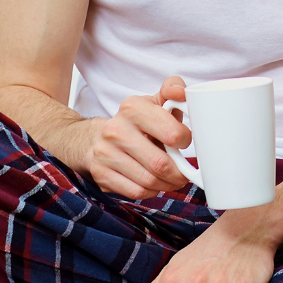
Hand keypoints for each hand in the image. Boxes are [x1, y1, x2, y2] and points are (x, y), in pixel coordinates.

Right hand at [74, 76, 192, 198]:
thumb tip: (181, 92)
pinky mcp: (100, 174)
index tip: (186, 143)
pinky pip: (136, 192)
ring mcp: (105, 153)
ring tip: (172, 179)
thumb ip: (173, 90)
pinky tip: (154, 184)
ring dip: (166, 184)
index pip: (172, 133)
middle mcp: (116, 130)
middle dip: (179, 173)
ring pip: (149, 181)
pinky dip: (150, 191)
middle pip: (161, 164)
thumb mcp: (154, 102)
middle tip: (185, 173)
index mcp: (133, 108)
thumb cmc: (136, 122)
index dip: (186, 142)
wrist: (96, 138)